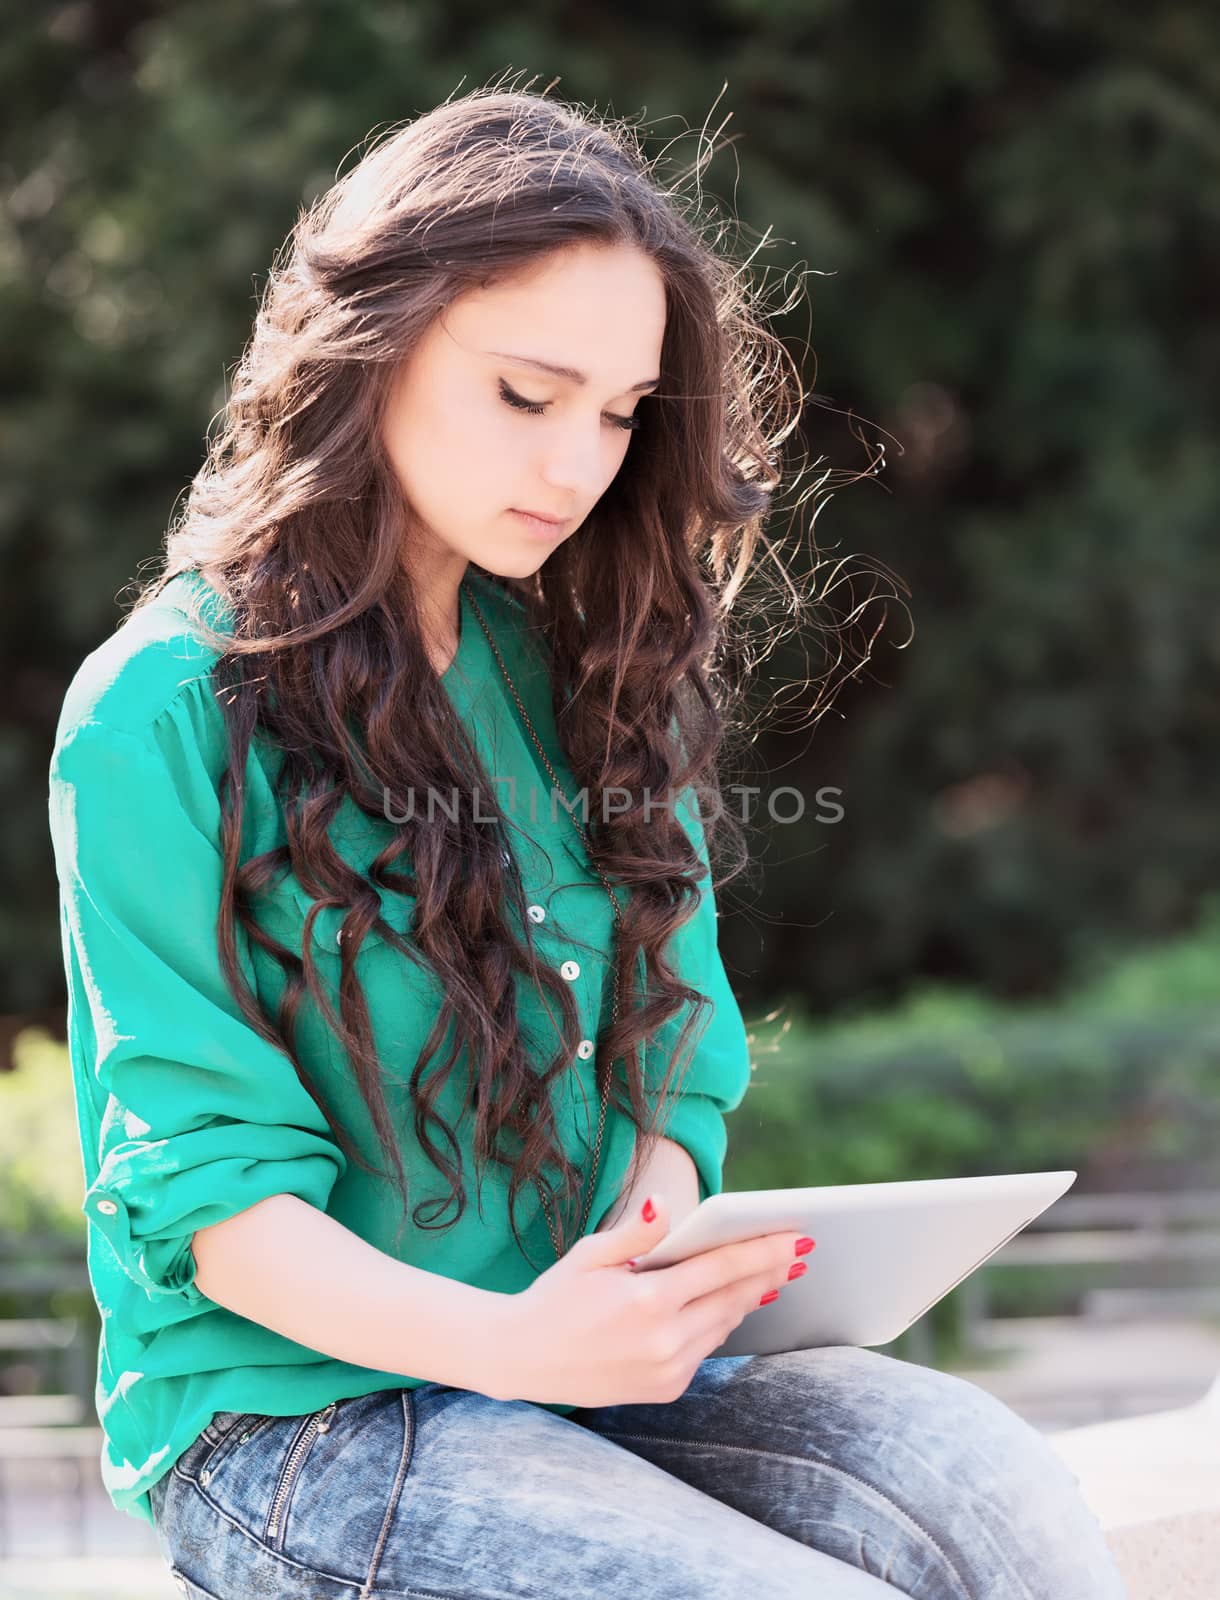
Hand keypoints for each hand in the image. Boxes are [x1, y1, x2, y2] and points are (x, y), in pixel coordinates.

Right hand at [485, 1194, 805, 1407]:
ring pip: (722, 1326)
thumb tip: (668, 1206)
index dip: (763, 1251)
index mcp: (647, 1300)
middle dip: (768, 1273)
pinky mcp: (663, 1388)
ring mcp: (666, 1369)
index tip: (795, 1237)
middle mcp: (663, 1339)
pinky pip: (703, 1349)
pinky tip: (731, 1305)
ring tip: (772, 1276)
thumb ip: (637, 1231)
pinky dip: (718, 1324)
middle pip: (733, 1298)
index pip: (721, 1268)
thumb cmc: (556, 1295)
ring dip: (747, 1299)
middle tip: (798, 1253)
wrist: (523, 1357)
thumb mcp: (590, 1254)